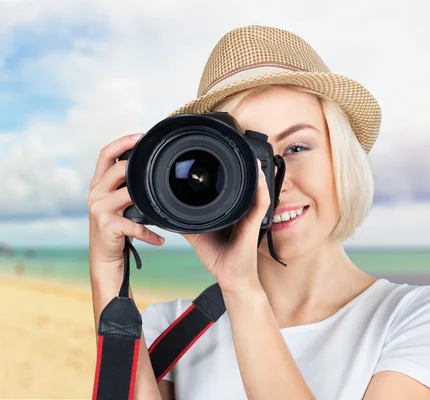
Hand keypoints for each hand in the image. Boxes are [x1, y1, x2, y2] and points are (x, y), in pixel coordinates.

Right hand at [88, 133, 165, 288]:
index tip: (140, 136)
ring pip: (128, 192)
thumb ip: (124, 187)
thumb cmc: (115, 229)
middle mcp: (95, 193)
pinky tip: (160, 240)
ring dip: (148, 200)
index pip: (105, 154)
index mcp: (97, 184)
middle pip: (118, 168)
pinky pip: (135, 225)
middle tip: (156, 173)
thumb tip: (147, 170)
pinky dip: (150, 235)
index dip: (122, 141)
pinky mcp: (107, 225)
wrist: (104, 258)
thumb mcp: (115, 204)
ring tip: (161, 206)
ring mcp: (99, 209)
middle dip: (138, 168)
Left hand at [181, 161, 269, 293]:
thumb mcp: (197, 235)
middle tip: (235, 150)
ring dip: (253, 172)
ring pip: (255, 189)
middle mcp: (242, 211)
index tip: (216, 157)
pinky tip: (257, 175)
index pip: (230, 187)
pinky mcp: (255, 224)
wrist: (231, 279)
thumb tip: (168, 211)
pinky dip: (260, 188)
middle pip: (244, 184)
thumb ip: (186, 221)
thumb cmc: (219, 258)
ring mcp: (250, 216)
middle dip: (242, 167)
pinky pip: (261, 203)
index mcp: (230, 211)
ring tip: (249, 155)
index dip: (224, 171)